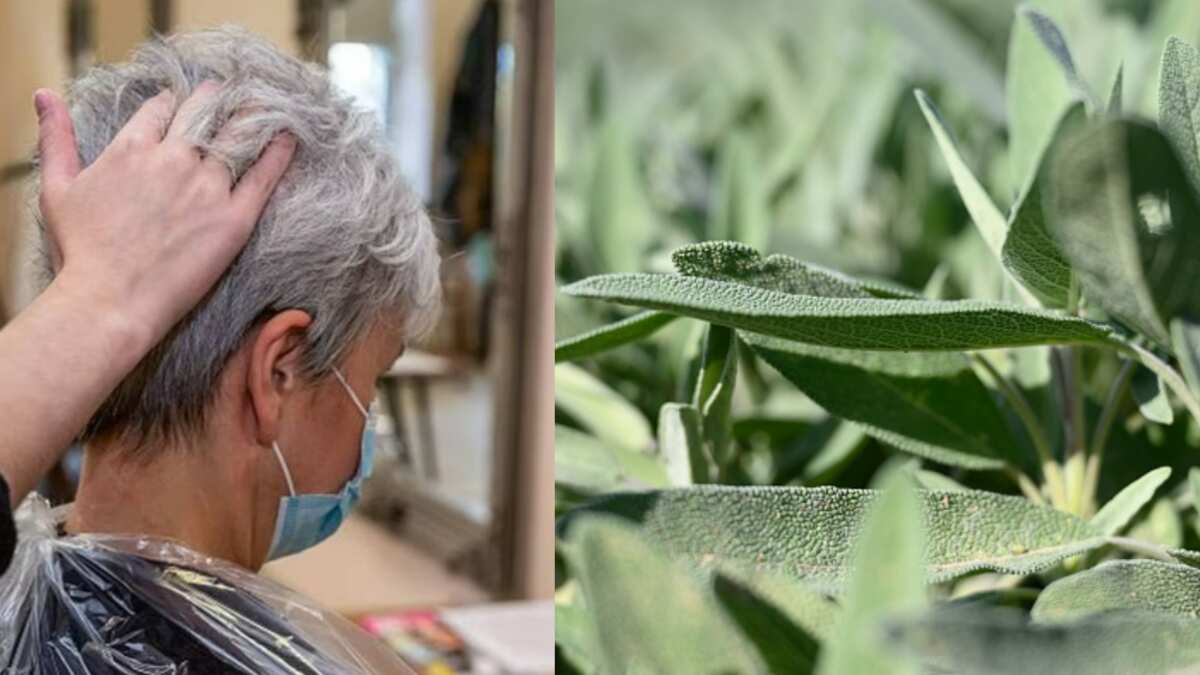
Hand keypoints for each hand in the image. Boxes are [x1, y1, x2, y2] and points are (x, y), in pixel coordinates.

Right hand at [33, 82, 295, 344]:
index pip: (163, 110)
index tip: (185, 103)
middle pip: (204, 114)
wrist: (110, 300)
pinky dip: (279, 153)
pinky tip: (290, 137)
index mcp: (133, 148)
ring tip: (266, 107)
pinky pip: (264, 176)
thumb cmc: (80, 251)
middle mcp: (173, 159)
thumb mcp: (57, 187)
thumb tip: (43, 94)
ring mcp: (207, 187)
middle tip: (230, 94)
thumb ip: (56, 137)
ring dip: (251, 118)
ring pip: (237, 137)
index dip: (175, 104)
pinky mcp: (234, 218)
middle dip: (215, 100)